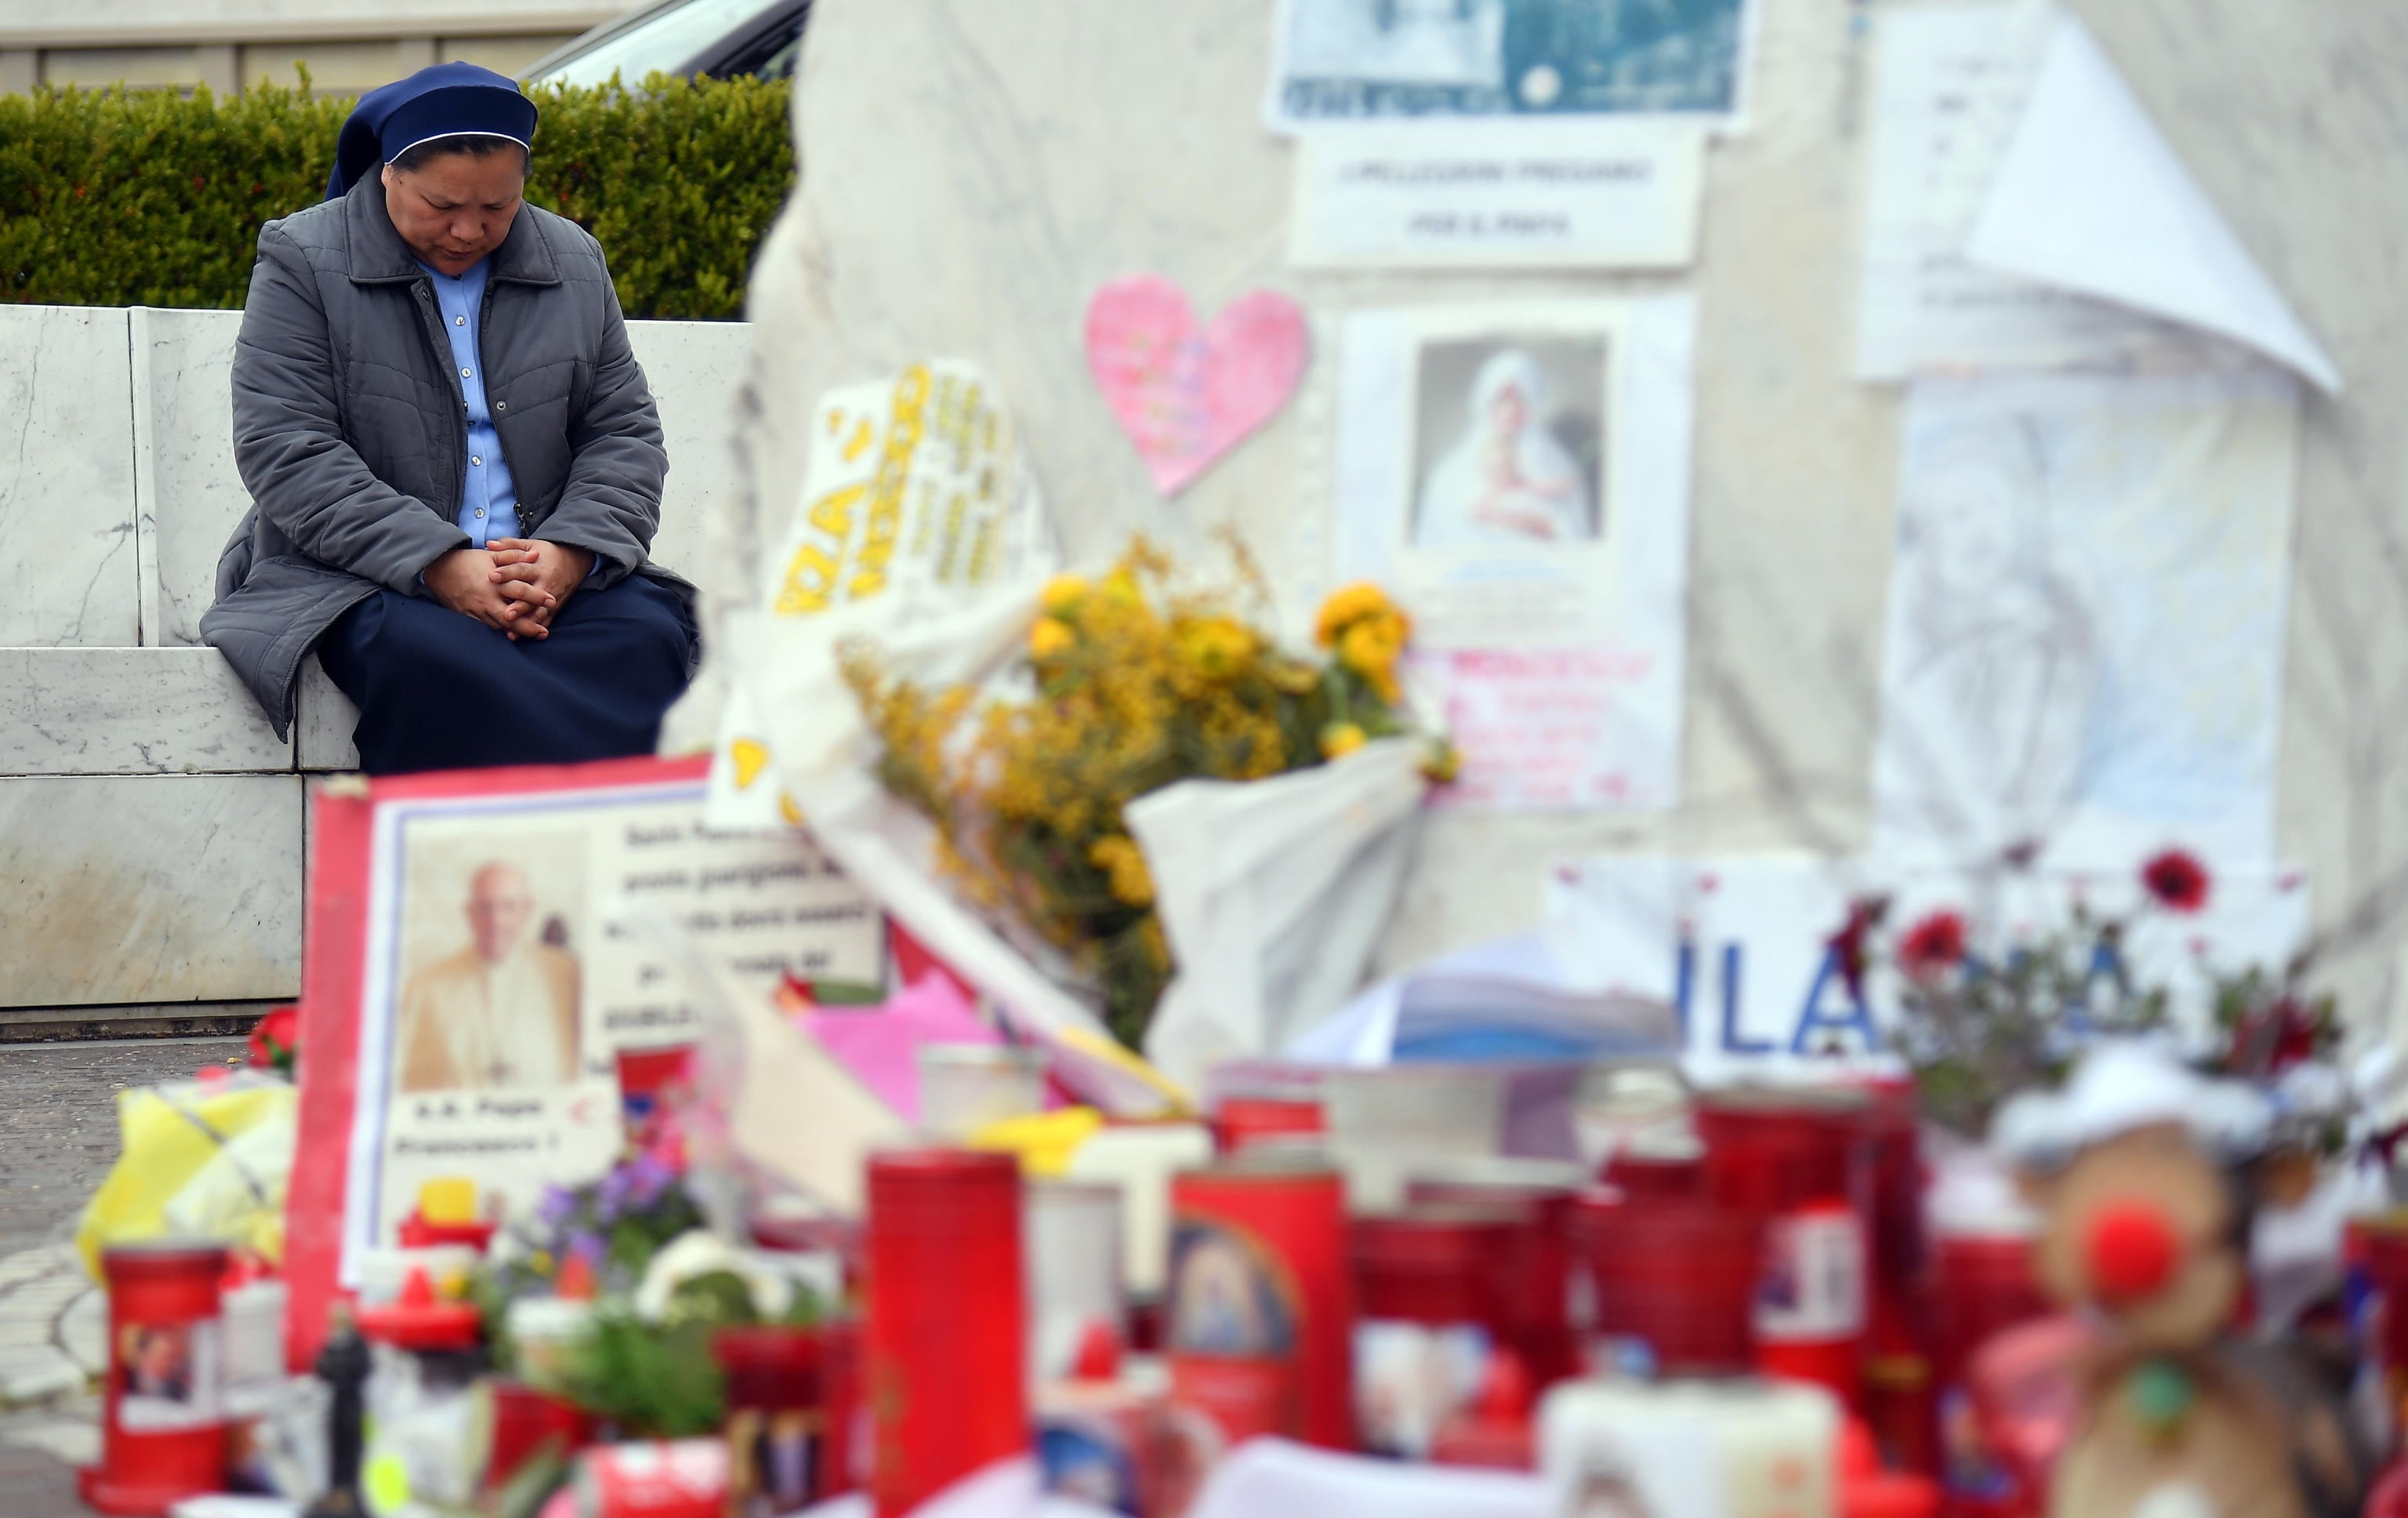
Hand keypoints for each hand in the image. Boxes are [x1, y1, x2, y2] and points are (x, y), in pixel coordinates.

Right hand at [424, 548, 550, 636]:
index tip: (552, 601)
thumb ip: (514, 556)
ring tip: (533, 635)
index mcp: (494, 582)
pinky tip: (511, 636)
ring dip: (516, 632)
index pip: (519, 591)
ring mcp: (476, 610)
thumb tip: (536, 555)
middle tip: (545, 632)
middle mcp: (486, 599)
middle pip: (511, 617)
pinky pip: (485, 628)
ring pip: (499, 626)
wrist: (439, 569)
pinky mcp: (467, 617)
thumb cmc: (468, 561)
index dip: (537, 597)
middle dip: (529, 626)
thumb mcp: (492, 555)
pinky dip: (499, 633)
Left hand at [486, 539, 596, 639]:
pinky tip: (521, 636)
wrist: (574, 562)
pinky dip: (534, 629)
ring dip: (526, 622)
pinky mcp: (554, 608)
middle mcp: (546, 583)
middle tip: (506, 614)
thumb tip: (489, 544)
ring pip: (538, 612)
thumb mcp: (530, 545)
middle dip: (519, 606)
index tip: (491, 576)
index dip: (506, 573)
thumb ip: (509, 545)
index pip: (521, 569)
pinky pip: (545, 620)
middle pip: (531, 596)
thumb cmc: (547, 553)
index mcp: (538, 566)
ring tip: (512, 632)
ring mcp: (551, 598)